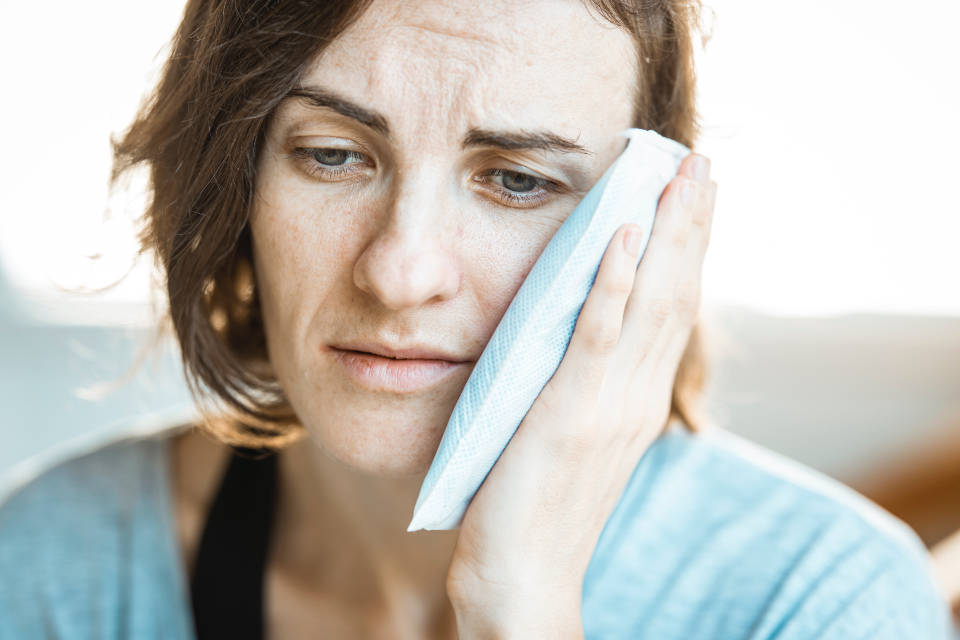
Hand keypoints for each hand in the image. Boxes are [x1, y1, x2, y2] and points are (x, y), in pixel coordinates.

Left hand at [445, 153, 716, 637]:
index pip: (673, 310)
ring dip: (667, 233)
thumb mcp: (572, 439)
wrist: (522, 580)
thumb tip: (577, 341)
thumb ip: (584, 389)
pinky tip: (624, 234)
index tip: (695, 195)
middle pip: (677, 294)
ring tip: (679, 174)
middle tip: (704, 161)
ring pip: (651, 303)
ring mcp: (607, 406)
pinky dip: (615, 283)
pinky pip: (596, 337)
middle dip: (691, 224)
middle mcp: (635, 398)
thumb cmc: (535, 510)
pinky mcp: (567, 415)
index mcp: (636, 402)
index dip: (688, 249)